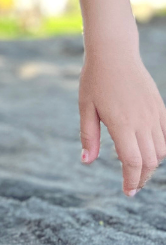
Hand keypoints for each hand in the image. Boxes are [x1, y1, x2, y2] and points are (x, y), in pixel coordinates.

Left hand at [80, 45, 165, 194]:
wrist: (114, 52)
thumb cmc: (94, 78)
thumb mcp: (85, 107)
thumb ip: (88, 136)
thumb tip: (86, 161)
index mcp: (121, 123)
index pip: (133, 162)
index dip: (132, 180)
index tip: (127, 191)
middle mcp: (141, 121)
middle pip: (150, 161)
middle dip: (142, 177)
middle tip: (132, 184)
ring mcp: (153, 114)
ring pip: (161, 150)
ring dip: (152, 164)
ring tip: (138, 167)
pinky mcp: (160, 107)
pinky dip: (162, 148)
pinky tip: (150, 151)